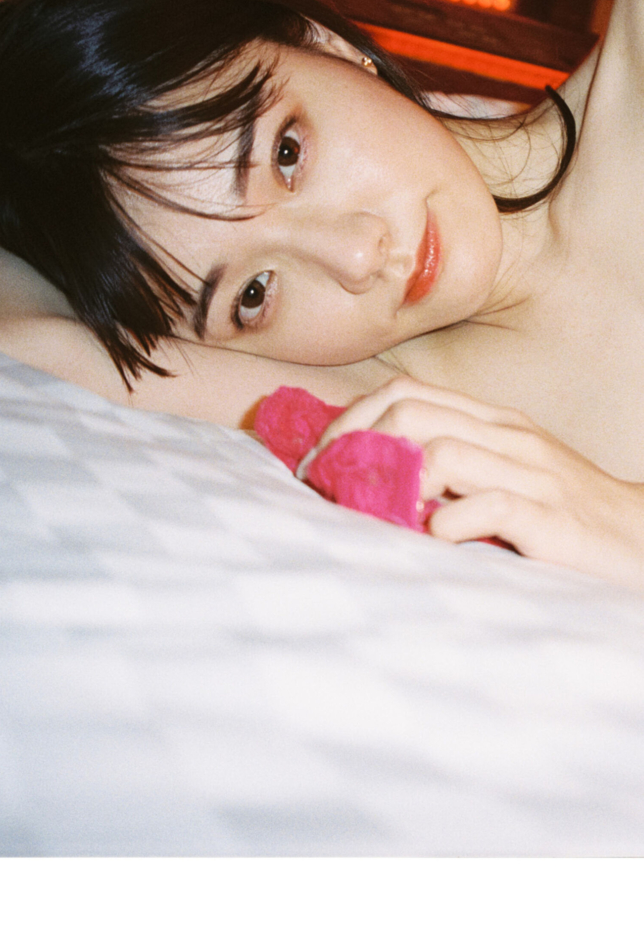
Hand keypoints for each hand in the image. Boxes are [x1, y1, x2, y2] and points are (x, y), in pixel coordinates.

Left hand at [306, 375, 643, 588]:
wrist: (642, 540)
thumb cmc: (560, 512)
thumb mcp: (501, 472)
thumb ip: (447, 463)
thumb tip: (366, 470)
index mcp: (491, 420)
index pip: (405, 392)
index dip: (350, 420)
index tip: (319, 461)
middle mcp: (507, 437)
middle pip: (409, 413)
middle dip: (354, 447)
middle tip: (329, 489)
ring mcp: (531, 474)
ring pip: (441, 452)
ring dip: (394, 484)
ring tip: (377, 515)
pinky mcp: (550, 519)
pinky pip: (489, 506)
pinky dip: (451, 522)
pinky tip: (437, 538)